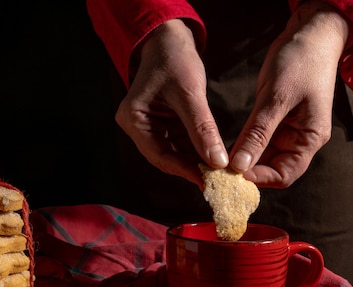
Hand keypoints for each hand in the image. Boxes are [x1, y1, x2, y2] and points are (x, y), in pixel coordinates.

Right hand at [115, 19, 228, 186]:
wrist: (170, 40)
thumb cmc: (174, 59)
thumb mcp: (189, 93)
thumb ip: (203, 129)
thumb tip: (217, 162)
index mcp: (133, 119)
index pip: (158, 154)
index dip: (183, 169)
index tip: (207, 180)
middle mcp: (138, 127)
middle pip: (165, 157)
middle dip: (191, 168)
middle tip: (216, 180)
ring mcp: (150, 128)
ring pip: (174, 153)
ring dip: (196, 162)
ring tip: (219, 172)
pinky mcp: (164, 125)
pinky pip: (181, 144)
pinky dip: (197, 151)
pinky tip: (214, 157)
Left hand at [230, 1, 349, 186]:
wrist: (309, 34)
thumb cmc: (300, 62)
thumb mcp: (276, 98)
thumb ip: (258, 133)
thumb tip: (240, 165)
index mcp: (310, 138)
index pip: (285, 174)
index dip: (259, 179)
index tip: (232, 174)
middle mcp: (300, 139)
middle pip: (272, 169)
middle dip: (248, 172)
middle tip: (220, 171)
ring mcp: (288, 130)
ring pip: (262, 156)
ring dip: (243, 160)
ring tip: (219, 162)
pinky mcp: (275, 120)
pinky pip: (258, 141)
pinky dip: (244, 146)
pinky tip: (226, 147)